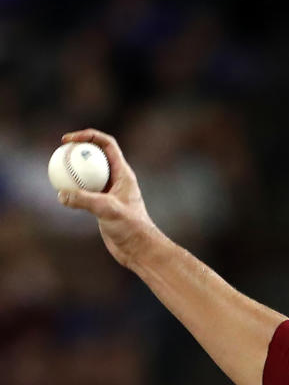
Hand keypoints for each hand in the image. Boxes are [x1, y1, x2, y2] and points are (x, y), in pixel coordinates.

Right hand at [58, 128, 160, 267]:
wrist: (138, 248)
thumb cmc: (131, 227)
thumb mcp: (107, 210)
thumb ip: (85, 200)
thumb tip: (61, 193)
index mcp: (123, 173)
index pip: (107, 145)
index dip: (88, 136)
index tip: (69, 140)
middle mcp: (117, 179)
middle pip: (96, 156)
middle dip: (78, 150)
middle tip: (59, 151)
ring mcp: (109, 192)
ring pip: (88, 174)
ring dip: (74, 170)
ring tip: (55, 169)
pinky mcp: (102, 205)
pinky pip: (84, 191)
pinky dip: (72, 189)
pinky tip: (59, 193)